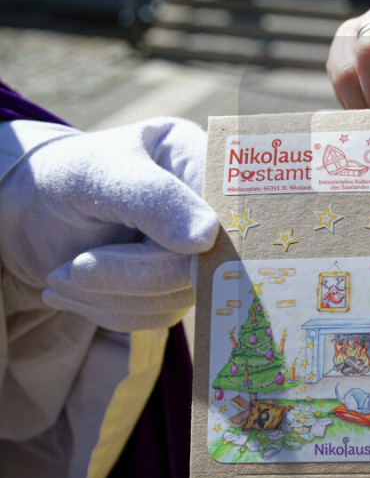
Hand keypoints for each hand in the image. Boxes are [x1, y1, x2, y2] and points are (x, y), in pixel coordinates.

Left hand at [0, 118, 218, 331]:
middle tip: (73, 269)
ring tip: (61, 276)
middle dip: (136, 274)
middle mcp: (210, 211)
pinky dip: (111, 311)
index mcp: (202, 162)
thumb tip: (207, 239)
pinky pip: (158, 315)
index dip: (218, 235)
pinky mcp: (175, 288)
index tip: (186, 252)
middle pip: (207, 263)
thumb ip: (156, 200)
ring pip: (179, 297)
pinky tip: (75, 289)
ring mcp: (197, 254)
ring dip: (112, 296)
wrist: (27, 212)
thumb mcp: (103, 175)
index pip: (233, 205)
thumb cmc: (66, 176)